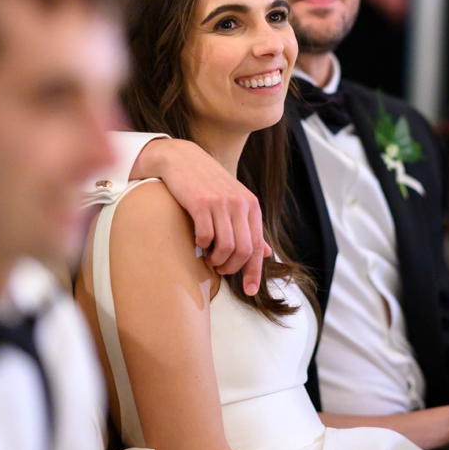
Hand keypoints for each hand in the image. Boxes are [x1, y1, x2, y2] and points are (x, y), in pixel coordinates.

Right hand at [130, 137, 268, 293]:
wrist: (181, 158)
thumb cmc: (208, 182)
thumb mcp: (234, 200)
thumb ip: (249, 226)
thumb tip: (267, 252)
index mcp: (250, 204)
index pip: (257, 246)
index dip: (254, 272)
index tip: (249, 291)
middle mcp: (239, 202)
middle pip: (243, 250)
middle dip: (231, 268)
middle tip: (219, 269)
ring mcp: (220, 202)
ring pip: (226, 247)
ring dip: (216, 260)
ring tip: (208, 258)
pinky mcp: (200, 202)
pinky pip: (206, 237)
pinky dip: (202, 247)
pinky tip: (197, 242)